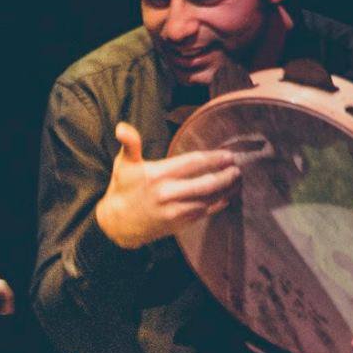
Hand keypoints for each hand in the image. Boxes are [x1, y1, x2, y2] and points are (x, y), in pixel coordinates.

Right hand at [94, 122, 239, 249]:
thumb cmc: (122, 189)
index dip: (213, 158)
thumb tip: (121, 127)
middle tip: (237, 168)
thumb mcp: (123, 164)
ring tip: (237, 181)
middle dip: (224, 175)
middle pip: (205, 183)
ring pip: (207, 199)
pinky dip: (217, 205)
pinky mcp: (177, 223)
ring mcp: (173, 210)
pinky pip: (202, 213)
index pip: (192, 163)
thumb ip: (130, 144)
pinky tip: (227, 198)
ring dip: (225, 190)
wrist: (115, 224)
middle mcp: (167, 193)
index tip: (228, 155)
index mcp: (157, 175)